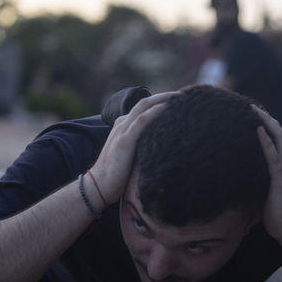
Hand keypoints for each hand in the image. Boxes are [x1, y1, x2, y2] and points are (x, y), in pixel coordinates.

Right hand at [89, 91, 179, 205]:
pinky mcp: (124, 141)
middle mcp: (122, 124)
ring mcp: (122, 131)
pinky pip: (142, 121)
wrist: (97, 187)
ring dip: (163, 99)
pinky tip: (168, 108)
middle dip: (165, 96)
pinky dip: (155, 112)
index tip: (178, 102)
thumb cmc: (116, 176)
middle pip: (145, 102)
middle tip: (184, 95)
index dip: (160, 102)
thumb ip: (141, 147)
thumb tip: (161, 148)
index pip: (143, 108)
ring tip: (181, 97)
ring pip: (144, 107)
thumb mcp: (130, 156)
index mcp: (122, 126)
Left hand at [252, 105, 281, 241]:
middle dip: (266, 117)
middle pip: (279, 133)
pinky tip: (257, 129)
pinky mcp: (279, 180)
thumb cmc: (274, 212)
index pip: (275, 139)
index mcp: (280, 165)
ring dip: (266, 122)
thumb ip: (256, 179)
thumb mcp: (263, 190)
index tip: (253, 113)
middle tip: (251, 105)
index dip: (266, 124)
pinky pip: (271, 156)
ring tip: (254, 110)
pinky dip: (265, 141)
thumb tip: (238, 174)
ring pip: (278, 139)